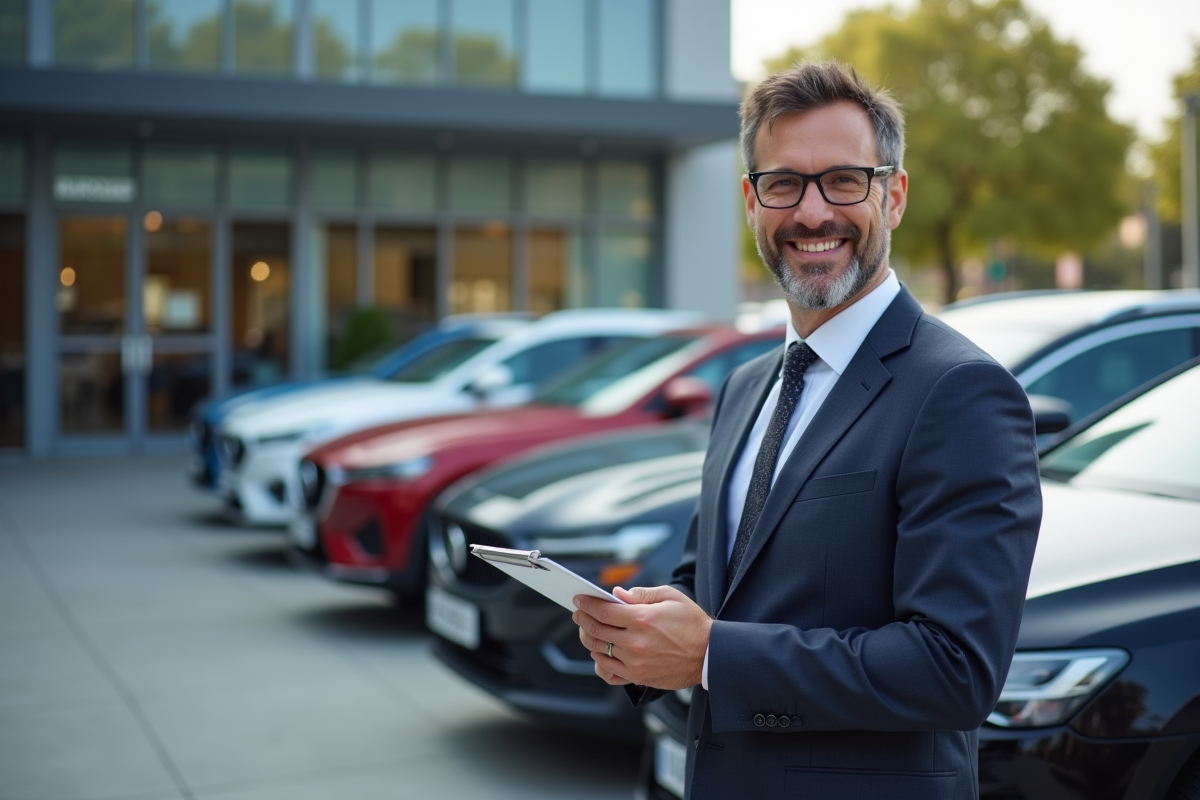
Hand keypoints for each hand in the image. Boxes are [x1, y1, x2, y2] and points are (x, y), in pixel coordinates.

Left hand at [572, 585, 711, 689]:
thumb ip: (641, 594)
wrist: (710, 655)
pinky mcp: (638, 677)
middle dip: (582, 620)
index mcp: (642, 619)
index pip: (603, 611)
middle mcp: (636, 642)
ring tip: (588, 630)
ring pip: (599, 650)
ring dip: (588, 639)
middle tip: (579, 613)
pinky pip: (608, 672)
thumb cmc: (692, 624)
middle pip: (596, 630)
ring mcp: (635, 662)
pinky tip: (600, 652)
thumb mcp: (671, 597)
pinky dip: (599, 661)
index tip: (579, 600)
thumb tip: (617, 594)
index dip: (587, 604)